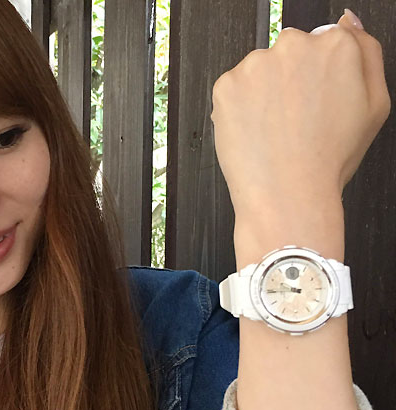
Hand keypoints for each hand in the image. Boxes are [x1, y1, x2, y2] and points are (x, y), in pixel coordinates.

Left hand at [210, 12, 390, 219]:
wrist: (287, 194)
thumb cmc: (329, 158)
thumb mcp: (375, 106)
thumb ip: (367, 53)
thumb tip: (347, 22)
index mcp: (336, 46)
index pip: (325, 42)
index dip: (320, 77)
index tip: (316, 100)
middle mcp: (294, 46)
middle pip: (290, 53)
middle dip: (291, 79)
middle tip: (296, 120)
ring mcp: (256, 64)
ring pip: (259, 70)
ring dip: (264, 91)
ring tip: (275, 130)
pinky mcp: (226, 85)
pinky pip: (234, 88)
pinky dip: (240, 106)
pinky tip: (255, 131)